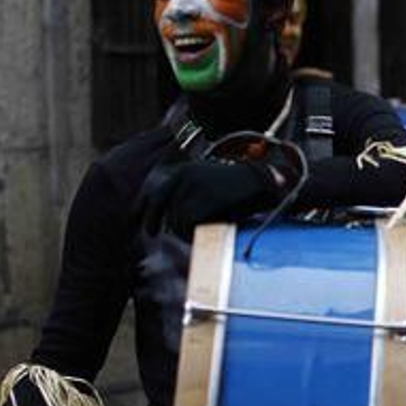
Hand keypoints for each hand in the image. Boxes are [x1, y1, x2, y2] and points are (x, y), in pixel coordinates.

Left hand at [140, 160, 280, 237]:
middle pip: (158, 204)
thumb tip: (165, 220)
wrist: (262, 183)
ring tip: (193, 234)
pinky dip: (191, 232)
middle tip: (151, 233)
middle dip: (152, 220)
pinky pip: (187, 222)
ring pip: (174, 216)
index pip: (153, 191)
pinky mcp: (204, 197)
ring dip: (181, 230)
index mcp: (183, 171)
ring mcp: (194, 185)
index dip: (143, 208)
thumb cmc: (236, 191)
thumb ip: (186, 197)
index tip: (144, 224)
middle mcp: (184, 174)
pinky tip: (200, 234)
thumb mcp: (206, 187)